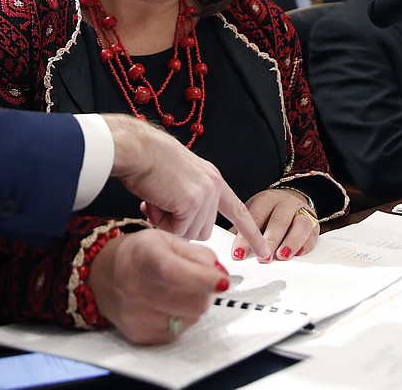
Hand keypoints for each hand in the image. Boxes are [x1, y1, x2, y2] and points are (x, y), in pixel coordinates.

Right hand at [88, 230, 227, 343]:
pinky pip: (178, 332)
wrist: (103, 275)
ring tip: (177, 292)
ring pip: (190, 319)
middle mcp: (135, 287)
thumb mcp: (168, 240)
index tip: (223, 282)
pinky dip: (180, 318)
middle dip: (206, 292)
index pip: (175, 272)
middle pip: (193, 302)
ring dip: (193, 306)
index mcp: (144, 256)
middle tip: (199, 281)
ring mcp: (135, 315)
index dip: (202, 278)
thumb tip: (221, 276)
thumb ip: (200, 255)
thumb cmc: (140, 254)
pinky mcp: (138, 334)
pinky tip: (166, 305)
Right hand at [103, 114, 271, 261]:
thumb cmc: (148, 163)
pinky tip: (153, 202)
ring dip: (168, 224)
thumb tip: (181, 227)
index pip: (238, 210)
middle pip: (204, 230)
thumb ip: (188, 202)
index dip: (250, 232)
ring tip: (156, 201)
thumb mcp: (179, 181)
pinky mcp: (192, 202)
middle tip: (160, 208)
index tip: (264, 251)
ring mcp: (205, 194)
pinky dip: (161, 222)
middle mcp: (214, 185)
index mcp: (212, 178)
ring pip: (190, 233)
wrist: (137, 150)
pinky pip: (177, 230)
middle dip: (180, 227)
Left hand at [230, 189, 318, 262]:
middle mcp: (285, 203)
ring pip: (300, 226)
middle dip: (271, 240)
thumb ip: (243, 230)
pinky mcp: (314, 223)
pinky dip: (306, 245)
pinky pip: (313, 234)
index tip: (239, 254)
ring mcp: (301, 212)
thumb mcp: (253, 214)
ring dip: (291, 243)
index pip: (255, 217)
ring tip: (282, 256)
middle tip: (263, 258)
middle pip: (279, 221)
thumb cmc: (267, 212)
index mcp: (265, 199)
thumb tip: (232, 251)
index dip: (246, 236)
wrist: (290, 201)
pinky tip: (298, 254)